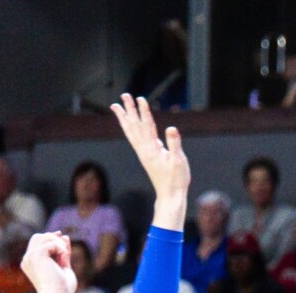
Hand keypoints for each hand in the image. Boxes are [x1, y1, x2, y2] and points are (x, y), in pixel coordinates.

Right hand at [18, 231, 77, 292]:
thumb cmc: (62, 290)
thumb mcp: (64, 268)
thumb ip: (63, 253)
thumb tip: (64, 236)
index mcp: (31, 263)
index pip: (38, 243)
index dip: (51, 238)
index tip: (64, 238)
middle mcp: (28, 259)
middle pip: (38, 237)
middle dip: (54, 239)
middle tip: (66, 251)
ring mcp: (30, 256)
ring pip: (44, 237)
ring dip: (59, 244)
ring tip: (65, 258)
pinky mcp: (36, 255)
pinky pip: (51, 243)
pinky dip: (61, 249)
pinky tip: (64, 260)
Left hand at [110, 95, 189, 227]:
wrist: (170, 194)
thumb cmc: (176, 179)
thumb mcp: (179, 161)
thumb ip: (174, 144)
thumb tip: (172, 128)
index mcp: (152, 149)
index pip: (147, 126)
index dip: (144, 111)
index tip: (140, 98)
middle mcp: (144, 149)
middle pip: (134, 125)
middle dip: (129, 110)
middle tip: (124, 95)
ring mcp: (143, 152)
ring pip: (131, 131)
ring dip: (124, 117)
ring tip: (116, 106)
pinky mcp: (145, 155)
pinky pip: (134, 138)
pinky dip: (129, 128)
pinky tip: (128, 124)